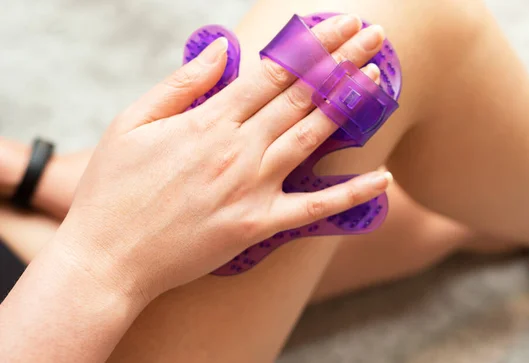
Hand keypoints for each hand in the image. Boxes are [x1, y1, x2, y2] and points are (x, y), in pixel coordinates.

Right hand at [52, 15, 391, 304]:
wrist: (108, 258)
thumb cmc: (113, 188)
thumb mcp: (132, 122)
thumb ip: (182, 84)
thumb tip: (221, 47)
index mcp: (209, 121)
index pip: (274, 71)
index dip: (312, 43)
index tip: (340, 24)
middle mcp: (238, 150)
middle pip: (301, 96)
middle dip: (341, 61)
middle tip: (374, 37)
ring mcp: (252, 189)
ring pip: (311, 137)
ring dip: (347, 104)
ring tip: (376, 77)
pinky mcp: (258, 226)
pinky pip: (314, 209)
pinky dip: (350, 195)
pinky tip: (383, 179)